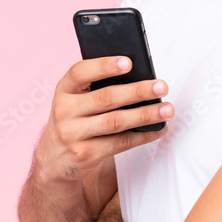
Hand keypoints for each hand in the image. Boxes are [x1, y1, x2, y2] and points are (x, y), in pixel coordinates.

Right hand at [34, 56, 172, 206]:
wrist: (54, 159)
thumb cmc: (74, 119)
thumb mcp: (75, 100)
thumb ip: (97, 87)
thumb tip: (140, 78)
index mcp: (63, 90)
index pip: (80, 72)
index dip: (104, 66)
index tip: (128, 62)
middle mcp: (64, 111)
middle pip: (106, 98)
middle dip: (137, 91)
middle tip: (161, 87)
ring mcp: (73, 134)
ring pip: (115, 122)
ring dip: (145, 115)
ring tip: (166, 109)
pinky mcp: (85, 154)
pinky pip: (120, 143)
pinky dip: (142, 136)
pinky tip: (157, 129)